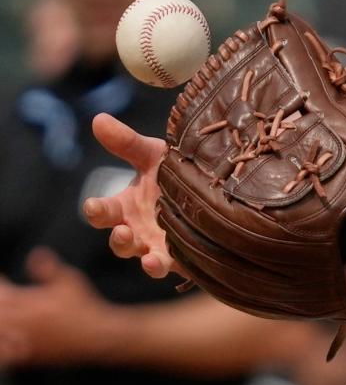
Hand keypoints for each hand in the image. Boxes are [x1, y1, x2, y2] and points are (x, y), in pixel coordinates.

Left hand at [0, 248, 111, 366]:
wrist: (96, 336)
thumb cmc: (83, 306)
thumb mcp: (69, 281)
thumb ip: (48, 268)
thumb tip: (35, 253)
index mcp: (30, 304)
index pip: (2, 294)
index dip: (0, 286)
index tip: (3, 282)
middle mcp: (23, 324)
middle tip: (4, 299)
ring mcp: (24, 342)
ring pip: (0, 332)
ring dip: (1, 322)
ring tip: (6, 316)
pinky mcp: (27, 357)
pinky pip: (5, 355)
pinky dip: (3, 345)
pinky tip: (8, 338)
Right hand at [83, 114, 173, 277]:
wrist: (214, 188)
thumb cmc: (174, 170)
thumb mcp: (153, 154)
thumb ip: (127, 142)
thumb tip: (98, 118)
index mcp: (126, 205)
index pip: (102, 211)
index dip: (96, 210)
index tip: (93, 207)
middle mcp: (136, 228)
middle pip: (118, 239)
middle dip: (118, 238)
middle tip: (122, 231)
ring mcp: (155, 245)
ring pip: (140, 256)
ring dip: (142, 255)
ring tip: (146, 255)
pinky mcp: (178, 257)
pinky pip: (165, 266)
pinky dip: (159, 266)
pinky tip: (160, 262)